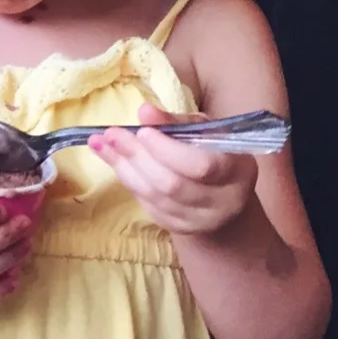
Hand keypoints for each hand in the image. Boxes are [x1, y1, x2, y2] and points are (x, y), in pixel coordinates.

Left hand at [91, 103, 257, 236]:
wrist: (225, 201)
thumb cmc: (216, 154)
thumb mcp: (206, 132)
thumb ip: (176, 122)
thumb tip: (145, 111)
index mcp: (236, 171)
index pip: (200, 166)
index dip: (167, 149)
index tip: (143, 131)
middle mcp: (221, 201)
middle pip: (171, 184)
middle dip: (137, 156)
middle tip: (111, 134)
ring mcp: (197, 219)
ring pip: (154, 196)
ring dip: (123, 167)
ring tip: (100, 143)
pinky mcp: (177, 227)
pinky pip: (146, 203)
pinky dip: (127, 179)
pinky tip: (112, 160)